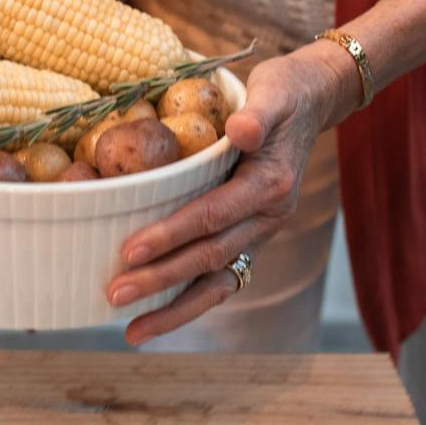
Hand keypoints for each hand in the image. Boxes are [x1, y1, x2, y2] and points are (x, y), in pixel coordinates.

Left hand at [107, 44, 358, 345]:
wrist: (312, 103)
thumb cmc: (284, 93)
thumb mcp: (275, 91)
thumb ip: (258, 113)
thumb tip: (241, 130)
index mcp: (270, 185)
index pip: (212, 215)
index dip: (171, 234)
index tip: (129, 251)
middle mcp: (267, 218)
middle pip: (209, 257)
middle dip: (160, 280)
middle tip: (113, 295)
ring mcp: (258, 233)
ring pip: (216, 282)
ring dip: (174, 310)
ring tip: (131, 333)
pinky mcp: (248, 237)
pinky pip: (218, 277)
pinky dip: (188, 300)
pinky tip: (153, 316)